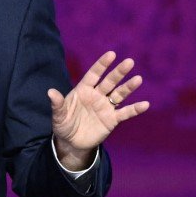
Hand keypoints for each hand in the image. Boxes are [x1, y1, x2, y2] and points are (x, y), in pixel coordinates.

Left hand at [48, 51, 148, 169]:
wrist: (71, 142)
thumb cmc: (63, 124)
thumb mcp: (58, 115)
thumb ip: (57, 104)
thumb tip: (50, 92)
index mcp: (83, 90)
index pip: (94, 74)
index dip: (102, 65)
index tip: (111, 54)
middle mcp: (97, 95)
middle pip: (109, 81)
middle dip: (118, 72)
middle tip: (129, 62)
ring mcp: (105, 107)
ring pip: (119, 94)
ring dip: (128, 87)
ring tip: (138, 79)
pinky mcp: (112, 120)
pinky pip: (125, 113)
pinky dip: (134, 109)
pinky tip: (145, 104)